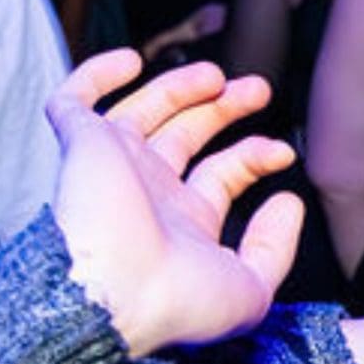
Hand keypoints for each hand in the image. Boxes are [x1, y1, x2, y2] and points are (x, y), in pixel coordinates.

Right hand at [45, 50, 303, 357]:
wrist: (116, 293)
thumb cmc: (178, 303)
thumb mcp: (251, 288)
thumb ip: (276, 247)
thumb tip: (289, 200)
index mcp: (184, 226)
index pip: (221, 176)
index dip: (254, 157)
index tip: (283, 151)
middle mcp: (148, 194)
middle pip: (187, 136)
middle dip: (224, 110)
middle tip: (259, 90)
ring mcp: (113, 167)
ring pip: (143, 112)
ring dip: (181, 87)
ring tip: (217, 75)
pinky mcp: (81, 145)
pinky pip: (74, 101)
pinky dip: (98, 75)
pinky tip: (132, 61)